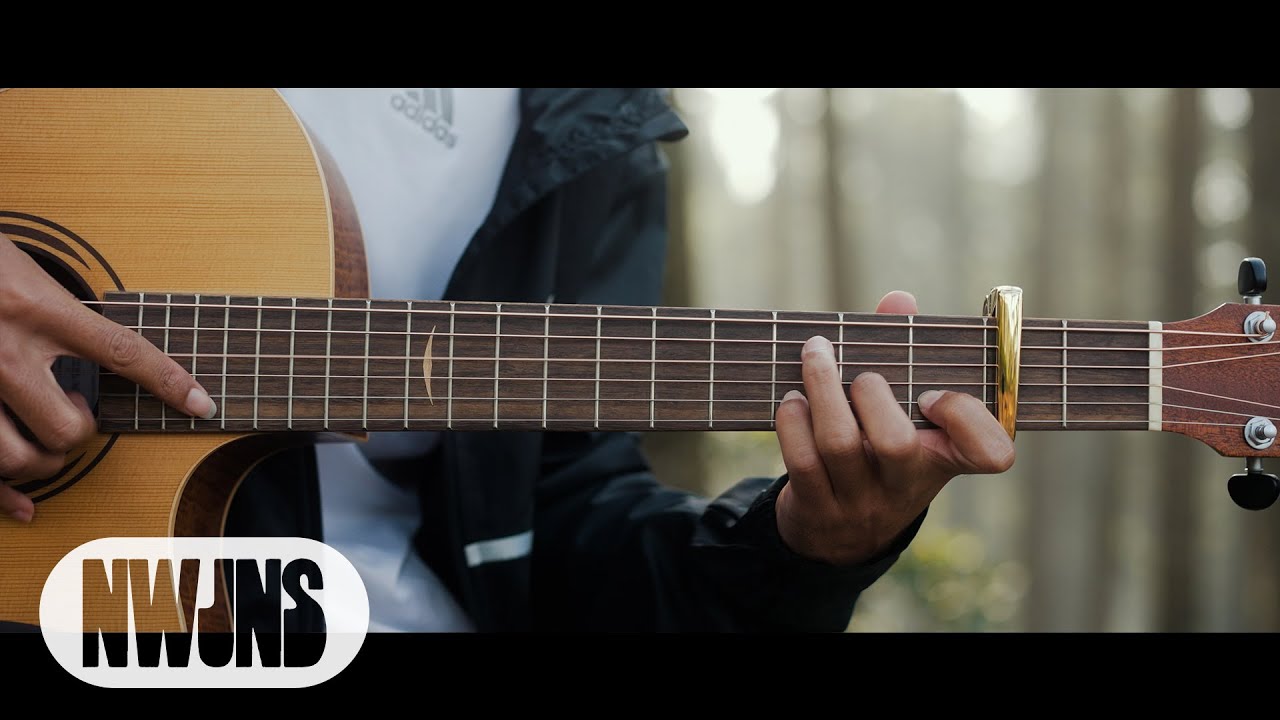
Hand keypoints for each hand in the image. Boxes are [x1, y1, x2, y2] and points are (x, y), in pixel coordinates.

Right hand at [0, 234, 215, 522]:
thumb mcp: (22, 266)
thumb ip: (59, 308)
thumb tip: (105, 345)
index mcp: (37, 309)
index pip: (123, 352)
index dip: (169, 382)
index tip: (201, 404)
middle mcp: (5, 349)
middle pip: (67, 428)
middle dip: (79, 433)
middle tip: (74, 412)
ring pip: (18, 457)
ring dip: (41, 462)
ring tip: (41, 436)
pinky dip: (2, 495)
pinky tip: (22, 504)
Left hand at [774, 290, 1015, 565]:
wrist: (841, 534)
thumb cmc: (879, 450)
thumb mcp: (906, 416)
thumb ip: (906, 351)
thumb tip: (899, 299)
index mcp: (944, 459)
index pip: (991, 453)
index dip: (969, 419)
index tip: (934, 395)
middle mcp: (905, 485)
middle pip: (895, 443)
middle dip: (872, 395)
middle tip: (863, 376)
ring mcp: (860, 501)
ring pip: (839, 445)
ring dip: (822, 390)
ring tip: (815, 358)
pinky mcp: (817, 508)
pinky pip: (802, 461)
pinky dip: (792, 421)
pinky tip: (792, 400)